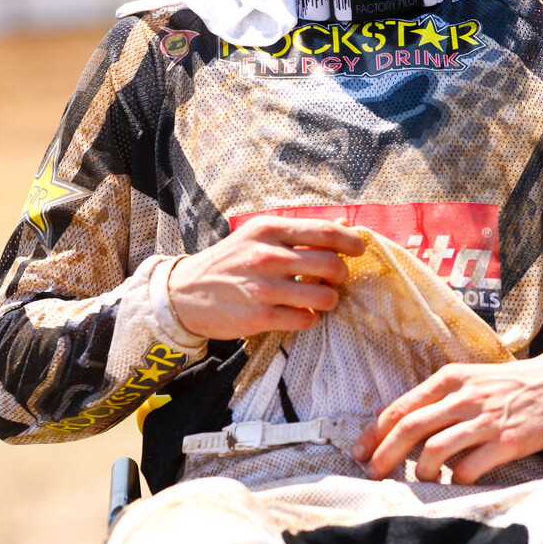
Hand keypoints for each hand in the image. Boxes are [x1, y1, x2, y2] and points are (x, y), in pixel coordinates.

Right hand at [167, 216, 364, 340]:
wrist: (184, 293)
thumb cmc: (228, 262)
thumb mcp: (258, 236)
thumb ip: (299, 232)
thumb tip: (343, 223)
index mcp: (268, 230)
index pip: (325, 231)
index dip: (351, 241)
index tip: (358, 249)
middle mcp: (267, 256)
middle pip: (331, 265)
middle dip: (341, 275)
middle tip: (334, 279)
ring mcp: (264, 288)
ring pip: (324, 297)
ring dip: (329, 300)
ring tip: (318, 299)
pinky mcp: (260, 317)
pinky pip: (305, 320)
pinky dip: (309, 319)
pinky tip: (299, 314)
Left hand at [350, 347, 542, 483]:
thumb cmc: (505, 385)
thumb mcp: (466, 380)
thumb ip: (430, 398)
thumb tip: (386, 417)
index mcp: (449, 380)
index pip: (401, 408)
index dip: (375, 433)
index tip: (360, 452)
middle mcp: (463, 398)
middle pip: (411, 428)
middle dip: (386, 455)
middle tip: (374, 474)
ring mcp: (485, 421)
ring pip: (436, 449)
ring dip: (421, 471)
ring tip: (422, 479)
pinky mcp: (506, 442)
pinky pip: (468, 468)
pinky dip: (455, 479)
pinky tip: (456, 480)